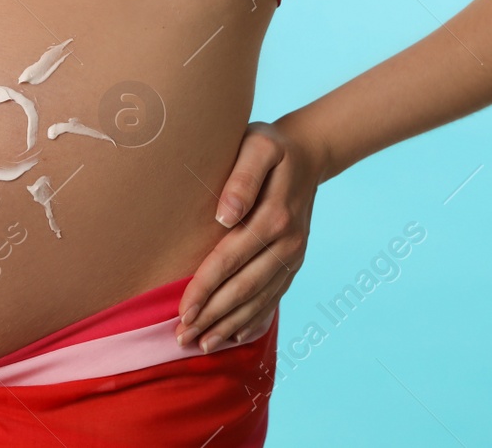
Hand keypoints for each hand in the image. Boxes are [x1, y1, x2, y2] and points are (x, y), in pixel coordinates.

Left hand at [175, 120, 325, 350]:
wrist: (310, 151)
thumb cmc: (270, 145)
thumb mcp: (257, 146)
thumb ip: (241, 178)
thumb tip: (224, 215)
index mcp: (272, 217)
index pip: (229, 261)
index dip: (205, 289)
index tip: (181, 312)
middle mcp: (286, 242)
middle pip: (242, 288)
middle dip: (211, 316)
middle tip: (181, 338)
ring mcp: (294, 255)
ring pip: (259, 299)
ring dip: (230, 325)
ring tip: (203, 345)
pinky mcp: (295, 261)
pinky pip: (275, 296)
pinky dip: (256, 319)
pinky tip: (237, 336)